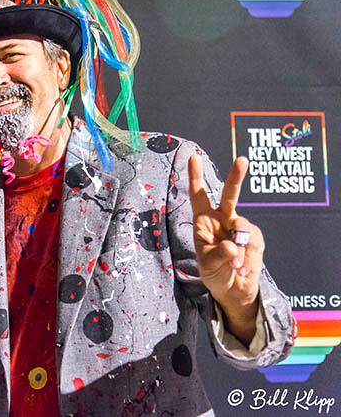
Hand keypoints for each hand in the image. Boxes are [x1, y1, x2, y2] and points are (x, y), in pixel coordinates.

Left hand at [188, 154, 262, 343]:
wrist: (233, 290)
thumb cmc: (214, 273)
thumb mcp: (208, 265)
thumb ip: (219, 254)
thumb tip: (233, 246)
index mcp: (204, 221)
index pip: (199, 195)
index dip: (195, 176)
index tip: (193, 157)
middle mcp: (223, 220)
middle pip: (230, 195)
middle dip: (236, 177)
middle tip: (242, 160)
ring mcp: (240, 229)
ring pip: (242, 227)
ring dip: (238, 249)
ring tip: (234, 266)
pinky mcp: (255, 239)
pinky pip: (252, 244)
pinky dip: (247, 259)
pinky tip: (242, 269)